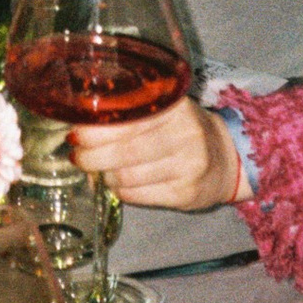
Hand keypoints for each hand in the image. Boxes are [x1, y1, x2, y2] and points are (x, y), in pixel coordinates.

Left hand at [69, 98, 248, 210]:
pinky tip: (118, 183)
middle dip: (92, 156)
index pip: (128, 119)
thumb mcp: (166, 109)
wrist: (226, 160)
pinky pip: (137, 195)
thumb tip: (81, 124)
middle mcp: (186, 135)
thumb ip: (132, 110)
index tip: (76, 133)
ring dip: (105, 174)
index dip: (96, 130)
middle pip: (125, 151)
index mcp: (176, 107)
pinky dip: (119, 190)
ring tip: (100, 169)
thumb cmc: (183, 130)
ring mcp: (188, 167)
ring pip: (128, 176)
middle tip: (78, 156)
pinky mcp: (185, 194)